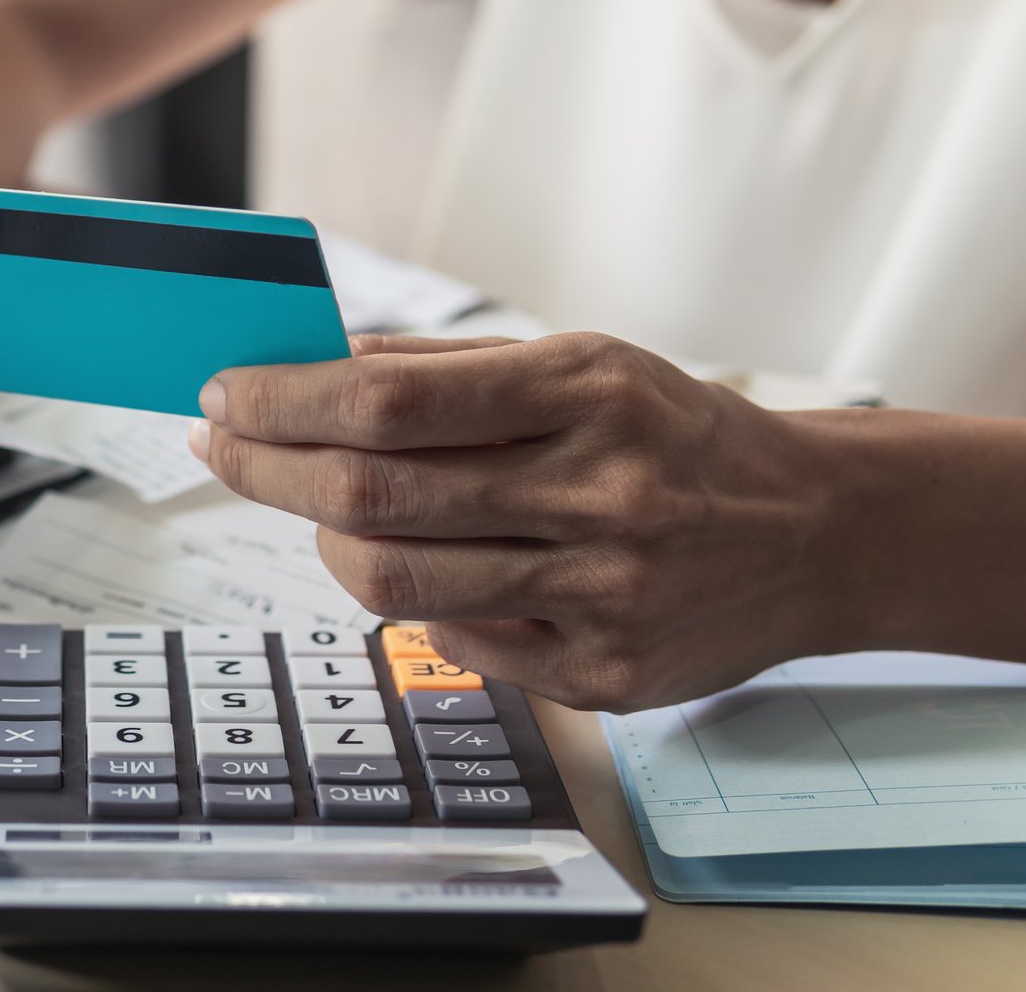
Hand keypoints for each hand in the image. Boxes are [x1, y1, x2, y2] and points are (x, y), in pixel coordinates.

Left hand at [188, 333, 870, 710]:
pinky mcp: (602, 676)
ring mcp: (602, 596)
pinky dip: (409, 595)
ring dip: (322, 537)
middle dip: (267, 467)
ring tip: (314, 504)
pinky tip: (416, 559)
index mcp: (587, 392)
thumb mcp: (580, 362)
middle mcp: (599, 494)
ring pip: (394, 581)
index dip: (284, 401)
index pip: (389, 403)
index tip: (226, 394)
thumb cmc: (673, 432)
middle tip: (222, 445)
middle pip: (372, 495)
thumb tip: (310, 366)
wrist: (816, 532)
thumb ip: (443, 369)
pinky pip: (450, 638)